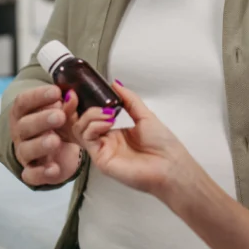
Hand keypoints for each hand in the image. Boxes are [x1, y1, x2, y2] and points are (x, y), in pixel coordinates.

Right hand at [10, 85, 82, 186]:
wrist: (55, 153)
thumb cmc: (55, 126)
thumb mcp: (62, 114)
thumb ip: (67, 106)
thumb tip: (72, 95)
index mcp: (23, 113)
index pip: (23, 102)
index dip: (38, 96)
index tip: (57, 92)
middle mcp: (20, 133)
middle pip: (24, 126)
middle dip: (41, 120)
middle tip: (60, 116)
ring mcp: (24, 153)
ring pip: (26, 150)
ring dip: (41, 145)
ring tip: (56, 141)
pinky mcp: (31, 172)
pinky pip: (31, 175)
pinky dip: (41, 173)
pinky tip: (54, 169)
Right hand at [69, 82, 199, 199]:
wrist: (169, 165)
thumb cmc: (162, 143)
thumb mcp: (144, 115)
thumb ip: (129, 99)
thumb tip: (114, 84)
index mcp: (115, 128)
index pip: (92, 113)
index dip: (85, 102)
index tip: (83, 89)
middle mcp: (106, 138)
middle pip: (81, 120)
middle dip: (79, 107)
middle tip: (82, 97)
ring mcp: (102, 148)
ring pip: (80, 128)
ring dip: (91, 115)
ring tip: (108, 114)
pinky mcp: (101, 158)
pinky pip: (87, 139)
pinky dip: (94, 126)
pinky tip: (107, 123)